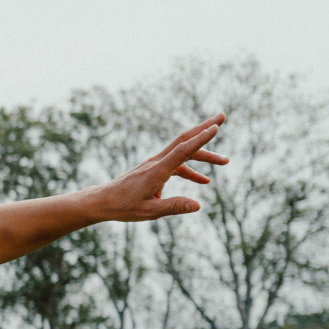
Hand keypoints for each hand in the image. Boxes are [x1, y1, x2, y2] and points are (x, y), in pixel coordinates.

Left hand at [96, 113, 228, 221]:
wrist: (103, 201)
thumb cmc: (123, 207)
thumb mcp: (149, 211)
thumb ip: (174, 207)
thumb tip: (198, 206)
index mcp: (156, 171)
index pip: (182, 150)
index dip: (200, 139)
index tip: (216, 127)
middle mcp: (156, 162)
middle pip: (184, 140)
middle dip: (204, 128)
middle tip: (223, 117)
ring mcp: (155, 164)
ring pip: (183, 152)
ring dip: (203, 154)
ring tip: (225, 161)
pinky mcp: (154, 169)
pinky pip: (176, 165)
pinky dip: (191, 170)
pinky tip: (204, 181)